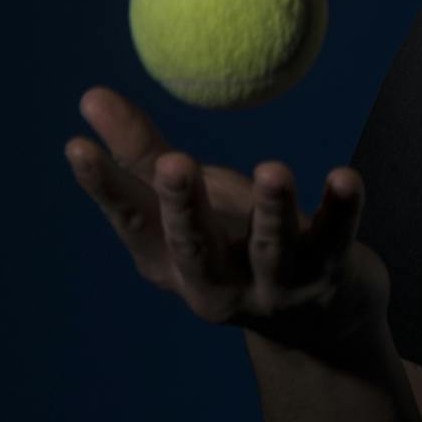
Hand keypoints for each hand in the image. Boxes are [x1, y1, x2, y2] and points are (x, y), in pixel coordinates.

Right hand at [64, 85, 390, 364]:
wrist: (319, 326)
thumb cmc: (237, 244)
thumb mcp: (190, 204)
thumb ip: (144, 155)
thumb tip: (90, 95)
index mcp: (172, 263)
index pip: (133, 223)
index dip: (105, 189)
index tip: (77, 147)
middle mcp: (217, 283)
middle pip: (196, 247)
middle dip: (183, 207)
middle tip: (174, 164)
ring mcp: (275, 287)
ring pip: (271, 249)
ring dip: (271, 210)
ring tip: (272, 169)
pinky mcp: (328, 276)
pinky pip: (337, 238)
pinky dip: (342, 209)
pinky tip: (344, 177)